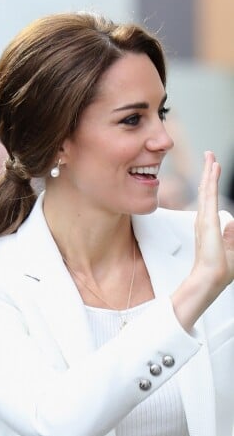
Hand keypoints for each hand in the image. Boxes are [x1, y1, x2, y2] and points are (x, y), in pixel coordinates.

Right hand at [171, 151, 233, 329]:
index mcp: (208, 227)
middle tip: (209, 157)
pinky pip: (208, 195)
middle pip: (205, 191)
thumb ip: (230, 234)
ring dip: (208, 172)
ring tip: (210, 157)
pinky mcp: (207, 219)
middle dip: (207, 174)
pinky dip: (210, 180)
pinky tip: (212, 168)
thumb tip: (232, 222)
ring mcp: (204, 219)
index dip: (210, 186)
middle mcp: (204, 220)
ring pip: (206, 190)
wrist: (211, 278)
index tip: (212, 172)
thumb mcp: (231, 248)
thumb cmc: (219, 269)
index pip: (209, 201)